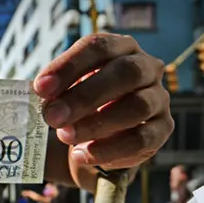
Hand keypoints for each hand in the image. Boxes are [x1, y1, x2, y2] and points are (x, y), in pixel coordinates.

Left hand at [33, 33, 172, 170]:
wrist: (100, 139)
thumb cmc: (82, 106)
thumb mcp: (66, 92)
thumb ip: (56, 92)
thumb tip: (40, 95)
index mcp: (121, 48)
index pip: (99, 47)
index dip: (69, 66)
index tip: (41, 88)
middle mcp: (146, 67)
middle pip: (124, 73)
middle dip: (85, 95)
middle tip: (52, 116)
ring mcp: (158, 98)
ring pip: (137, 106)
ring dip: (97, 123)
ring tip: (65, 136)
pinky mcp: (163, 129)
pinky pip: (141, 140)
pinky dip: (109, 150)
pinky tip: (82, 155)